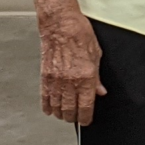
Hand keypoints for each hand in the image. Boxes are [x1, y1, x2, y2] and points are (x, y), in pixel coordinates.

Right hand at [38, 8, 105, 125]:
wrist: (60, 25)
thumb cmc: (80, 34)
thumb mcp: (97, 54)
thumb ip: (97, 77)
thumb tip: (100, 91)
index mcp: (85, 75)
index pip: (86, 106)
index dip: (87, 117)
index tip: (88, 120)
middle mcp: (69, 80)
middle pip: (70, 110)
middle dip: (74, 117)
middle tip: (78, 117)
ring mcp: (55, 80)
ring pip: (57, 107)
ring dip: (62, 114)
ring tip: (66, 114)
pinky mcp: (44, 77)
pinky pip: (45, 98)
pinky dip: (48, 106)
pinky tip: (52, 108)